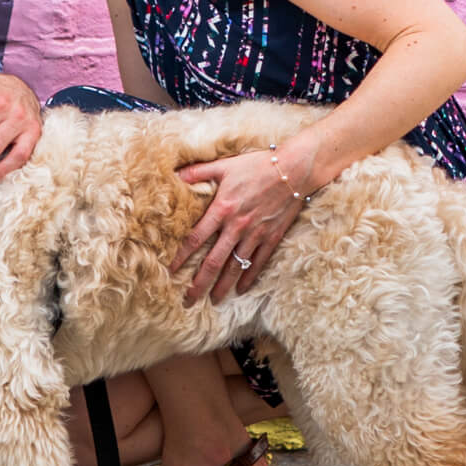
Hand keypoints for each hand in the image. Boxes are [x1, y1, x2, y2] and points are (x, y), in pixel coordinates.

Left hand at [169, 149, 302, 304]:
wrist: (294, 169)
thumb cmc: (257, 165)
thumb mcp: (224, 165)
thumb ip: (198, 171)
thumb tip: (173, 174)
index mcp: (222, 209)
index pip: (195, 238)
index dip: (181, 256)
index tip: (171, 270)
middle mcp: (237, 226)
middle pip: (213, 261)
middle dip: (199, 283)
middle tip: (188, 300)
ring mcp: (256, 234)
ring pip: (235, 267)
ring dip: (223, 286)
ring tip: (213, 301)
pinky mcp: (272, 237)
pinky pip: (258, 263)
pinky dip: (249, 278)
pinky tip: (241, 289)